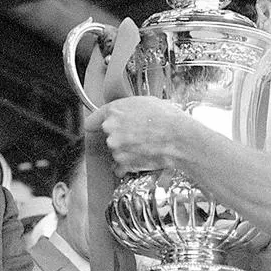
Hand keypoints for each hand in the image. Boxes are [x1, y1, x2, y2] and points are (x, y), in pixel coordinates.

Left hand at [83, 98, 201, 174]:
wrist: (179, 138)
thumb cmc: (168, 119)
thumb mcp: (146, 102)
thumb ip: (128, 109)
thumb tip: (128, 113)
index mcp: (113, 111)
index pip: (91, 121)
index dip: (96, 125)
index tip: (97, 129)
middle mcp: (110, 129)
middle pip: (107, 137)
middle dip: (119, 138)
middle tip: (136, 136)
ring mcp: (115, 148)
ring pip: (115, 152)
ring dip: (126, 152)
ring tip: (144, 147)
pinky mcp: (123, 163)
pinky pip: (120, 168)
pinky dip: (128, 167)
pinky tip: (141, 159)